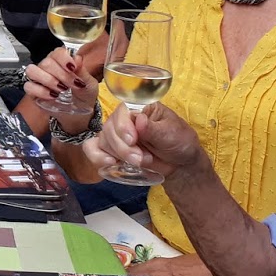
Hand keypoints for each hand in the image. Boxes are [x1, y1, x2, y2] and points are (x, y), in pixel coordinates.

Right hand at [23, 44, 97, 115]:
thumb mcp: (89, 83)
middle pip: (46, 62)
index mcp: (61, 61)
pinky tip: (53, 96)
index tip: (73, 68)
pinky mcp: (33, 93)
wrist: (80, 112)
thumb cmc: (84, 94)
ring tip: (60, 89)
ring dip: (47, 80)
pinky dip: (40, 91)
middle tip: (71, 85)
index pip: (57, 52)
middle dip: (61, 75)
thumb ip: (82, 71)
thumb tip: (77, 58)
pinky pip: (28, 87)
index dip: (64, 59)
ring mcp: (39, 79)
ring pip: (32, 71)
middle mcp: (48, 67)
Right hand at [84, 102, 205, 181]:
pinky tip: (109, 163)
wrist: (181, 165)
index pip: (122, 111)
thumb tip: (139, 120)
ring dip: (118, 154)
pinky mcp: (113, 150)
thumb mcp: (173, 134)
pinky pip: (94, 149)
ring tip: (139, 162)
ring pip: (103, 140)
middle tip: (140, 159)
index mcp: (141, 109)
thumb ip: (155, 129)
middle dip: (122, 147)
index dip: (123, 126)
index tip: (132, 140)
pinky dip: (97, 156)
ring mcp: (117, 135)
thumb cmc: (180, 143)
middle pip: (109, 127)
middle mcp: (126, 119)